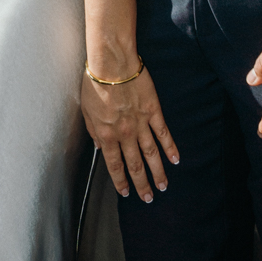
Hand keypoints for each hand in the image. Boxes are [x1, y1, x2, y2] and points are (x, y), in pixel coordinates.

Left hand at [80, 65, 178, 203]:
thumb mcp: (86, 110)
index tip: (125, 192)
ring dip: (158, 172)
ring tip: (163, 186)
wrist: (112, 62)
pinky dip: (170, 148)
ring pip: (151, 154)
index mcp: (106, 135)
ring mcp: (141, 123)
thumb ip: (93, 132)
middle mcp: (125, 134)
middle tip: (148, 198)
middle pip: (135, 164)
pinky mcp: (153, 111)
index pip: (115, 165)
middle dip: (141, 183)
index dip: (121, 181)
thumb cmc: (95, 82)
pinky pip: (163, 133)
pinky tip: (175, 159)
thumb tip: (100, 148)